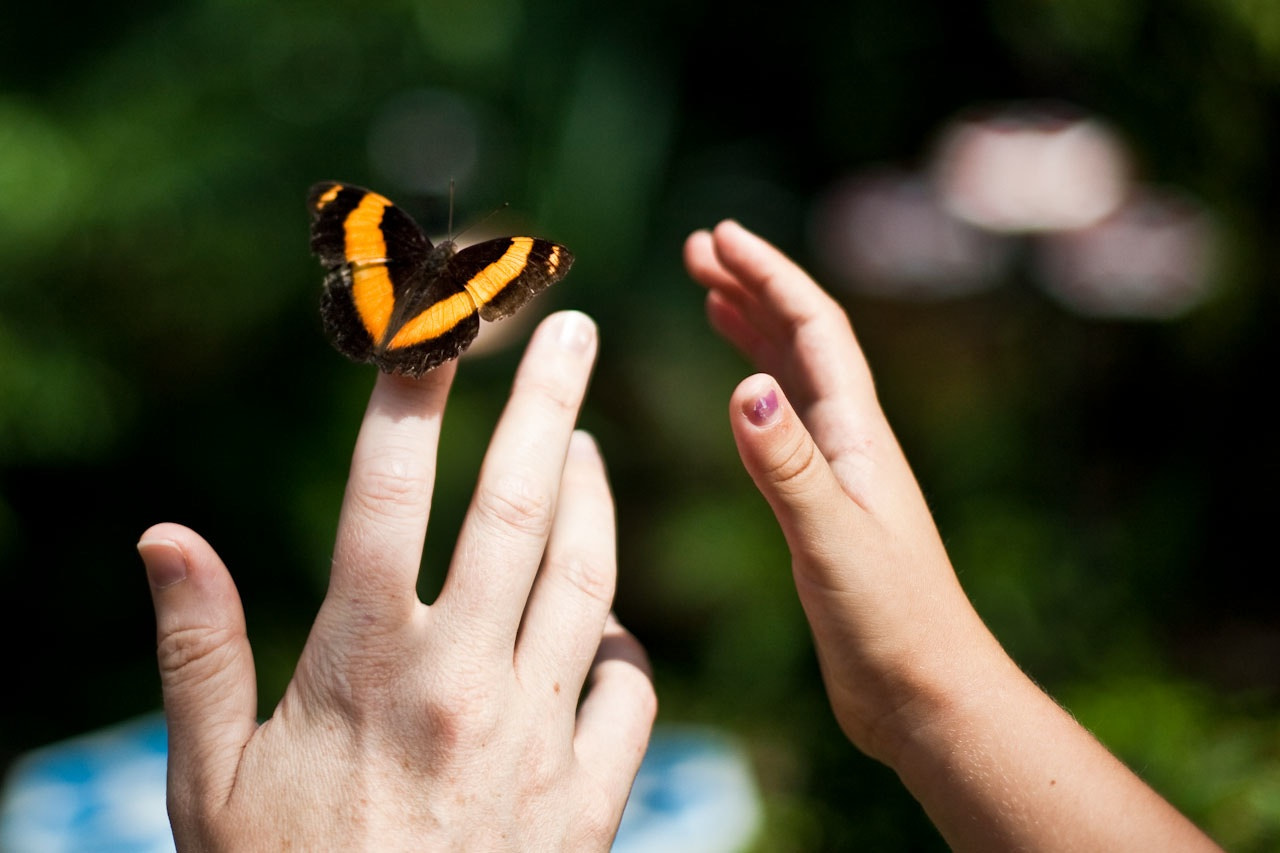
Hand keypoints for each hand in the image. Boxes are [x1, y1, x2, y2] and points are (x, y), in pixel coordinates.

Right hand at [137, 311, 655, 850]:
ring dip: (595, 498)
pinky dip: (621, 638)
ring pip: (589, 579)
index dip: (411, 398)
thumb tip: (167, 537)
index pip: (388, 494)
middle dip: (549, 404)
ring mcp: (536, 736)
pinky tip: (604, 614)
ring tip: (589, 446)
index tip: (431, 324)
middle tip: (572, 328)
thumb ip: (196, 651)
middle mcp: (461, 682)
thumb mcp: (207, 781)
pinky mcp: (590, 797)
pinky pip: (630, 687)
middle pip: (517, 508)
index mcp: (362, 665)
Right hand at [685, 221, 1220, 851]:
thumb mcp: (831, 540)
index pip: (813, 328)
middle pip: (802, 339)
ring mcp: (839, 474)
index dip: (767, 274)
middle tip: (697, 249)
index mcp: (858, 435)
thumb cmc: (890, 624)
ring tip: (711, 296)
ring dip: (754, 331)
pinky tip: (741, 395)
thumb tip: (743, 384)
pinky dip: (757, 393)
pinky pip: (786, 427)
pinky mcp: (825, 511)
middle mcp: (851, 441)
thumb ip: (788, 465)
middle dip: (753, 286)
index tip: (717, 234)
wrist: (924, 694)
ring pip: (793, 378)